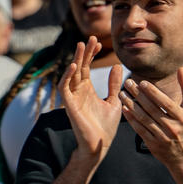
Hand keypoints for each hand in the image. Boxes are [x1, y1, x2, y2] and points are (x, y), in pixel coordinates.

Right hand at [59, 37, 123, 163]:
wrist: (100, 145)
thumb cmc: (106, 127)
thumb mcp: (114, 101)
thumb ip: (114, 85)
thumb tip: (117, 66)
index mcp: (87, 90)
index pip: (87, 67)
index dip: (91, 54)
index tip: (99, 42)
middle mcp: (78, 91)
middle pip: (79, 67)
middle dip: (84, 52)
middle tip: (91, 38)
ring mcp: (73, 98)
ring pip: (71, 74)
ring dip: (76, 59)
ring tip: (82, 46)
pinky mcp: (69, 106)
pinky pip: (65, 88)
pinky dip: (68, 76)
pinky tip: (75, 66)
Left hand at [119, 67, 182, 167]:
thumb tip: (181, 69)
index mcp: (181, 117)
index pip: (165, 103)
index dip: (153, 92)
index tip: (141, 82)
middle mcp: (172, 128)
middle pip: (152, 109)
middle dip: (138, 95)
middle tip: (127, 83)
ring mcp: (162, 137)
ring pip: (144, 119)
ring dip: (131, 105)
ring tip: (122, 94)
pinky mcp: (153, 144)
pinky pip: (139, 130)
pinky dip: (131, 119)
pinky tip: (124, 108)